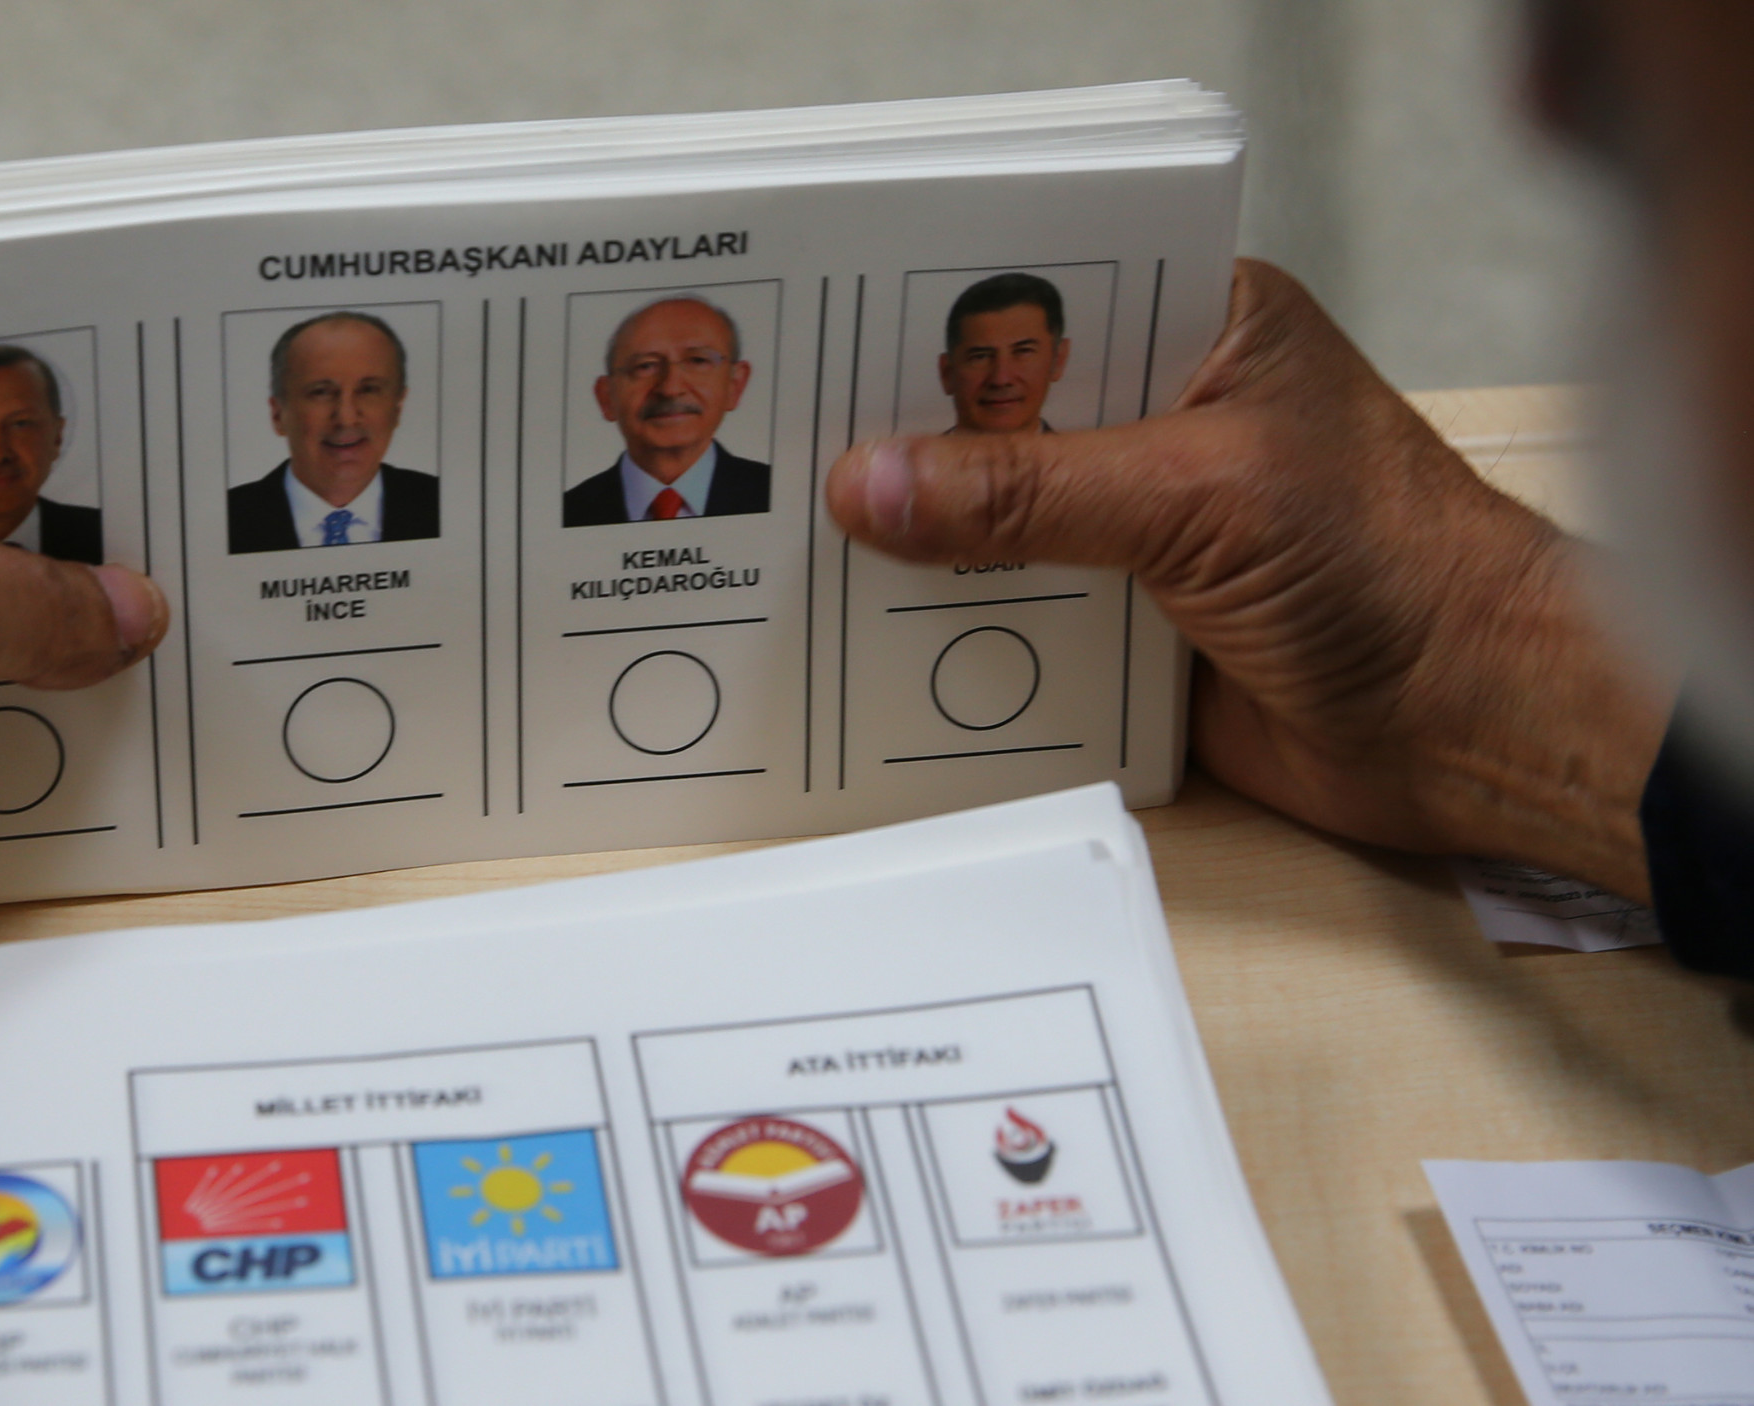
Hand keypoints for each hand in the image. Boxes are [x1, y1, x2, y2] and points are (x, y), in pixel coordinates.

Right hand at [825, 259, 1670, 898]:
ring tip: (795, 542)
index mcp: (1202, 327)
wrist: (1471, 729)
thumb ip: (1030, 491)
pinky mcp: (1122, 625)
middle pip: (997, 414)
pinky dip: (947, 629)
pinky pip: (1007, 616)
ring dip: (917, 545)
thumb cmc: (1398, 569)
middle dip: (905, 439)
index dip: (939, 314)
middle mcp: (1161, 417)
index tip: (829, 334)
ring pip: (991, 521)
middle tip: (790, 447)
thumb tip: (872, 484)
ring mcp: (1138, 525)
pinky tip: (861, 633)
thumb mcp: (1199, 496)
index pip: (1045, 294)